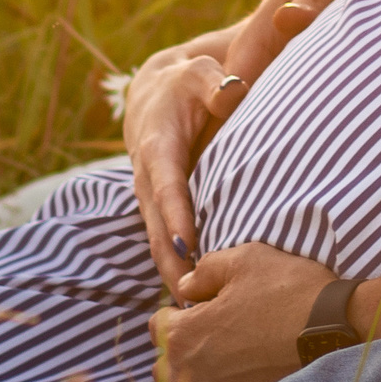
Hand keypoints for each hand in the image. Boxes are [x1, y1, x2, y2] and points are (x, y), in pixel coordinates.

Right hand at [123, 0, 358, 291]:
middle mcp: (147, 175)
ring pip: (158, 240)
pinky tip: (197, 295)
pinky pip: (166, 239)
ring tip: (193, 311)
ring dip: (172, 273)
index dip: (176, 217)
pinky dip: (177, 266)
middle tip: (191, 298)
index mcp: (157, 144)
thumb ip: (217, 81)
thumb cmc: (190, 78)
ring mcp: (151, 195)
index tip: (188, 248)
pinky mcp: (162, 206)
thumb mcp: (201, 70)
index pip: (165, 186)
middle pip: (157, 226)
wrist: (160, 87)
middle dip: (171, 262)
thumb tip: (233, 91)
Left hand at [152, 242, 332, 381]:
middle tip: (216, 335)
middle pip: (163, 363)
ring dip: (194, 378)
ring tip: (226, 362)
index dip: (179, 313)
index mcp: (183, 334)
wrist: (332, 333)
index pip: (157, 326)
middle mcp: (187, 374)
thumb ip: (205, 270)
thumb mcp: (246, 259)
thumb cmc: (287, 291)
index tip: (204, 309)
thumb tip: (184, 286)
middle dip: (181, 348)